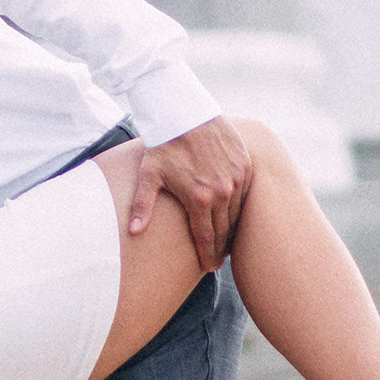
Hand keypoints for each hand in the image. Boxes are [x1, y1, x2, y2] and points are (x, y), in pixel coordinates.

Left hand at [132, 115, 252, 269]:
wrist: (185, 112)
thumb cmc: (163, 144)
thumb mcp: (149, 175)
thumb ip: (142, 206)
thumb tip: (133, 233)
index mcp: (199, 198)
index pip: (206, 237)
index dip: (208, 255)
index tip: (208, 267)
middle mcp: (222, 191)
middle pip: (224, 230)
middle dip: (220, 248)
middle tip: (218, 261)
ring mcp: (236, 178)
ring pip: (237, 214)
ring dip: (232, 229)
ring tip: (226, 241)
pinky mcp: (244, 165)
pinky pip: (245, 194)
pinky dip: (240, 207)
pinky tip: (234, 215)